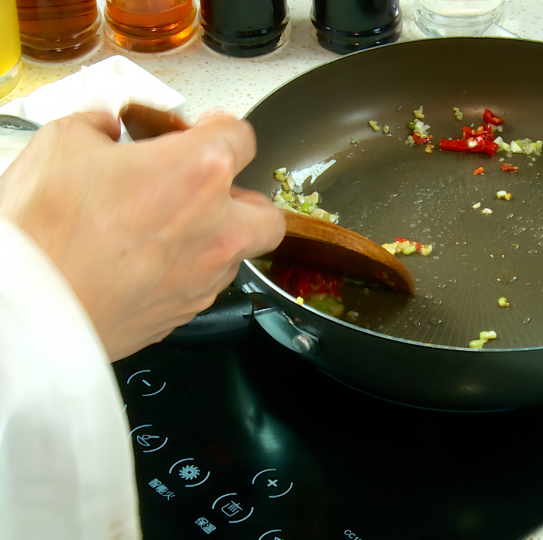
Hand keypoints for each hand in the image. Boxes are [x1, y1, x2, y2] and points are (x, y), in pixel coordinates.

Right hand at [0, 111, 284, 359]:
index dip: (220, 128)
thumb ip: (98, 126)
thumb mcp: (62, 143)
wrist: (28, 308)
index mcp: (200, 172)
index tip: (204, 131)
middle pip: (267, 213)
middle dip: (242, 198)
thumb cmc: (45, 231)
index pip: (241, 137)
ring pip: (239, 254)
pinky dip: (189, 272)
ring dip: (216, 238)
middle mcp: (217, 228)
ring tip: (169, 228)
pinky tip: (148, 263)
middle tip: (205, 191)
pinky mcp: (186, 313)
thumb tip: (104, 127)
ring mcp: (206, 277)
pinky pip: (205, 287)